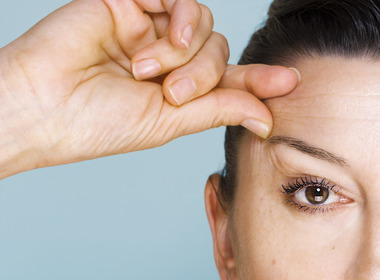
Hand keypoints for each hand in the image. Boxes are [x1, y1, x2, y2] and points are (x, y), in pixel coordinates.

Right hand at [0, 0, 298, 178]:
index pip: (229, 80)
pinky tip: (160, 43)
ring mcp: (148, 29)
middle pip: (219, 51)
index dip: (260, 80)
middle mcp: (167, 59)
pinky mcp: (128, 2)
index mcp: (178, 91)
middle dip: (206, 75)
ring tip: (148, 73)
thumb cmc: (96, 122)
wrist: (41, 106)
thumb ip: (220, 107)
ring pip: (202, 26)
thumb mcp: (171, 122)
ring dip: (186, 54)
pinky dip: (178, 20)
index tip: (292, 81)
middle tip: (173, 94)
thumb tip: (268, 114)